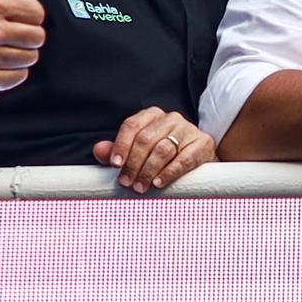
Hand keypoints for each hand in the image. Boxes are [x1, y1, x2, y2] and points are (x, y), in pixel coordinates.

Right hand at [0, 0, 45, 94]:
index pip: (38, 13)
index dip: (34, 13)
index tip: (21, 12)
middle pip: (36, 37)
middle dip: (33, 35)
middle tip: (18, 31)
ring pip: (29, 59)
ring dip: (27, 54)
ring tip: (12, 45)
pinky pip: (18, 78)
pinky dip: (17, 72)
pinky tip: (6, 62)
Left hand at [98, 107, 215, 192]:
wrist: (199, 159)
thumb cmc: (163, 155)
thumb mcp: (138, 152)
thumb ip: (117, 151)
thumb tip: (99, 150)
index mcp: (152, 115)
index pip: (132, 126)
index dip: (121, 145)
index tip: (115, 164)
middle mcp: (170, 118)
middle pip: (146, 139)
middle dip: (133, 164)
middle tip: (126, 182)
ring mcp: (188, 129)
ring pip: (163, 149)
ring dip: (148, 171)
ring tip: (141, 187)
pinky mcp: (202, 143)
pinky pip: (183, 159)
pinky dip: (168, 172)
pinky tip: (158, 182)